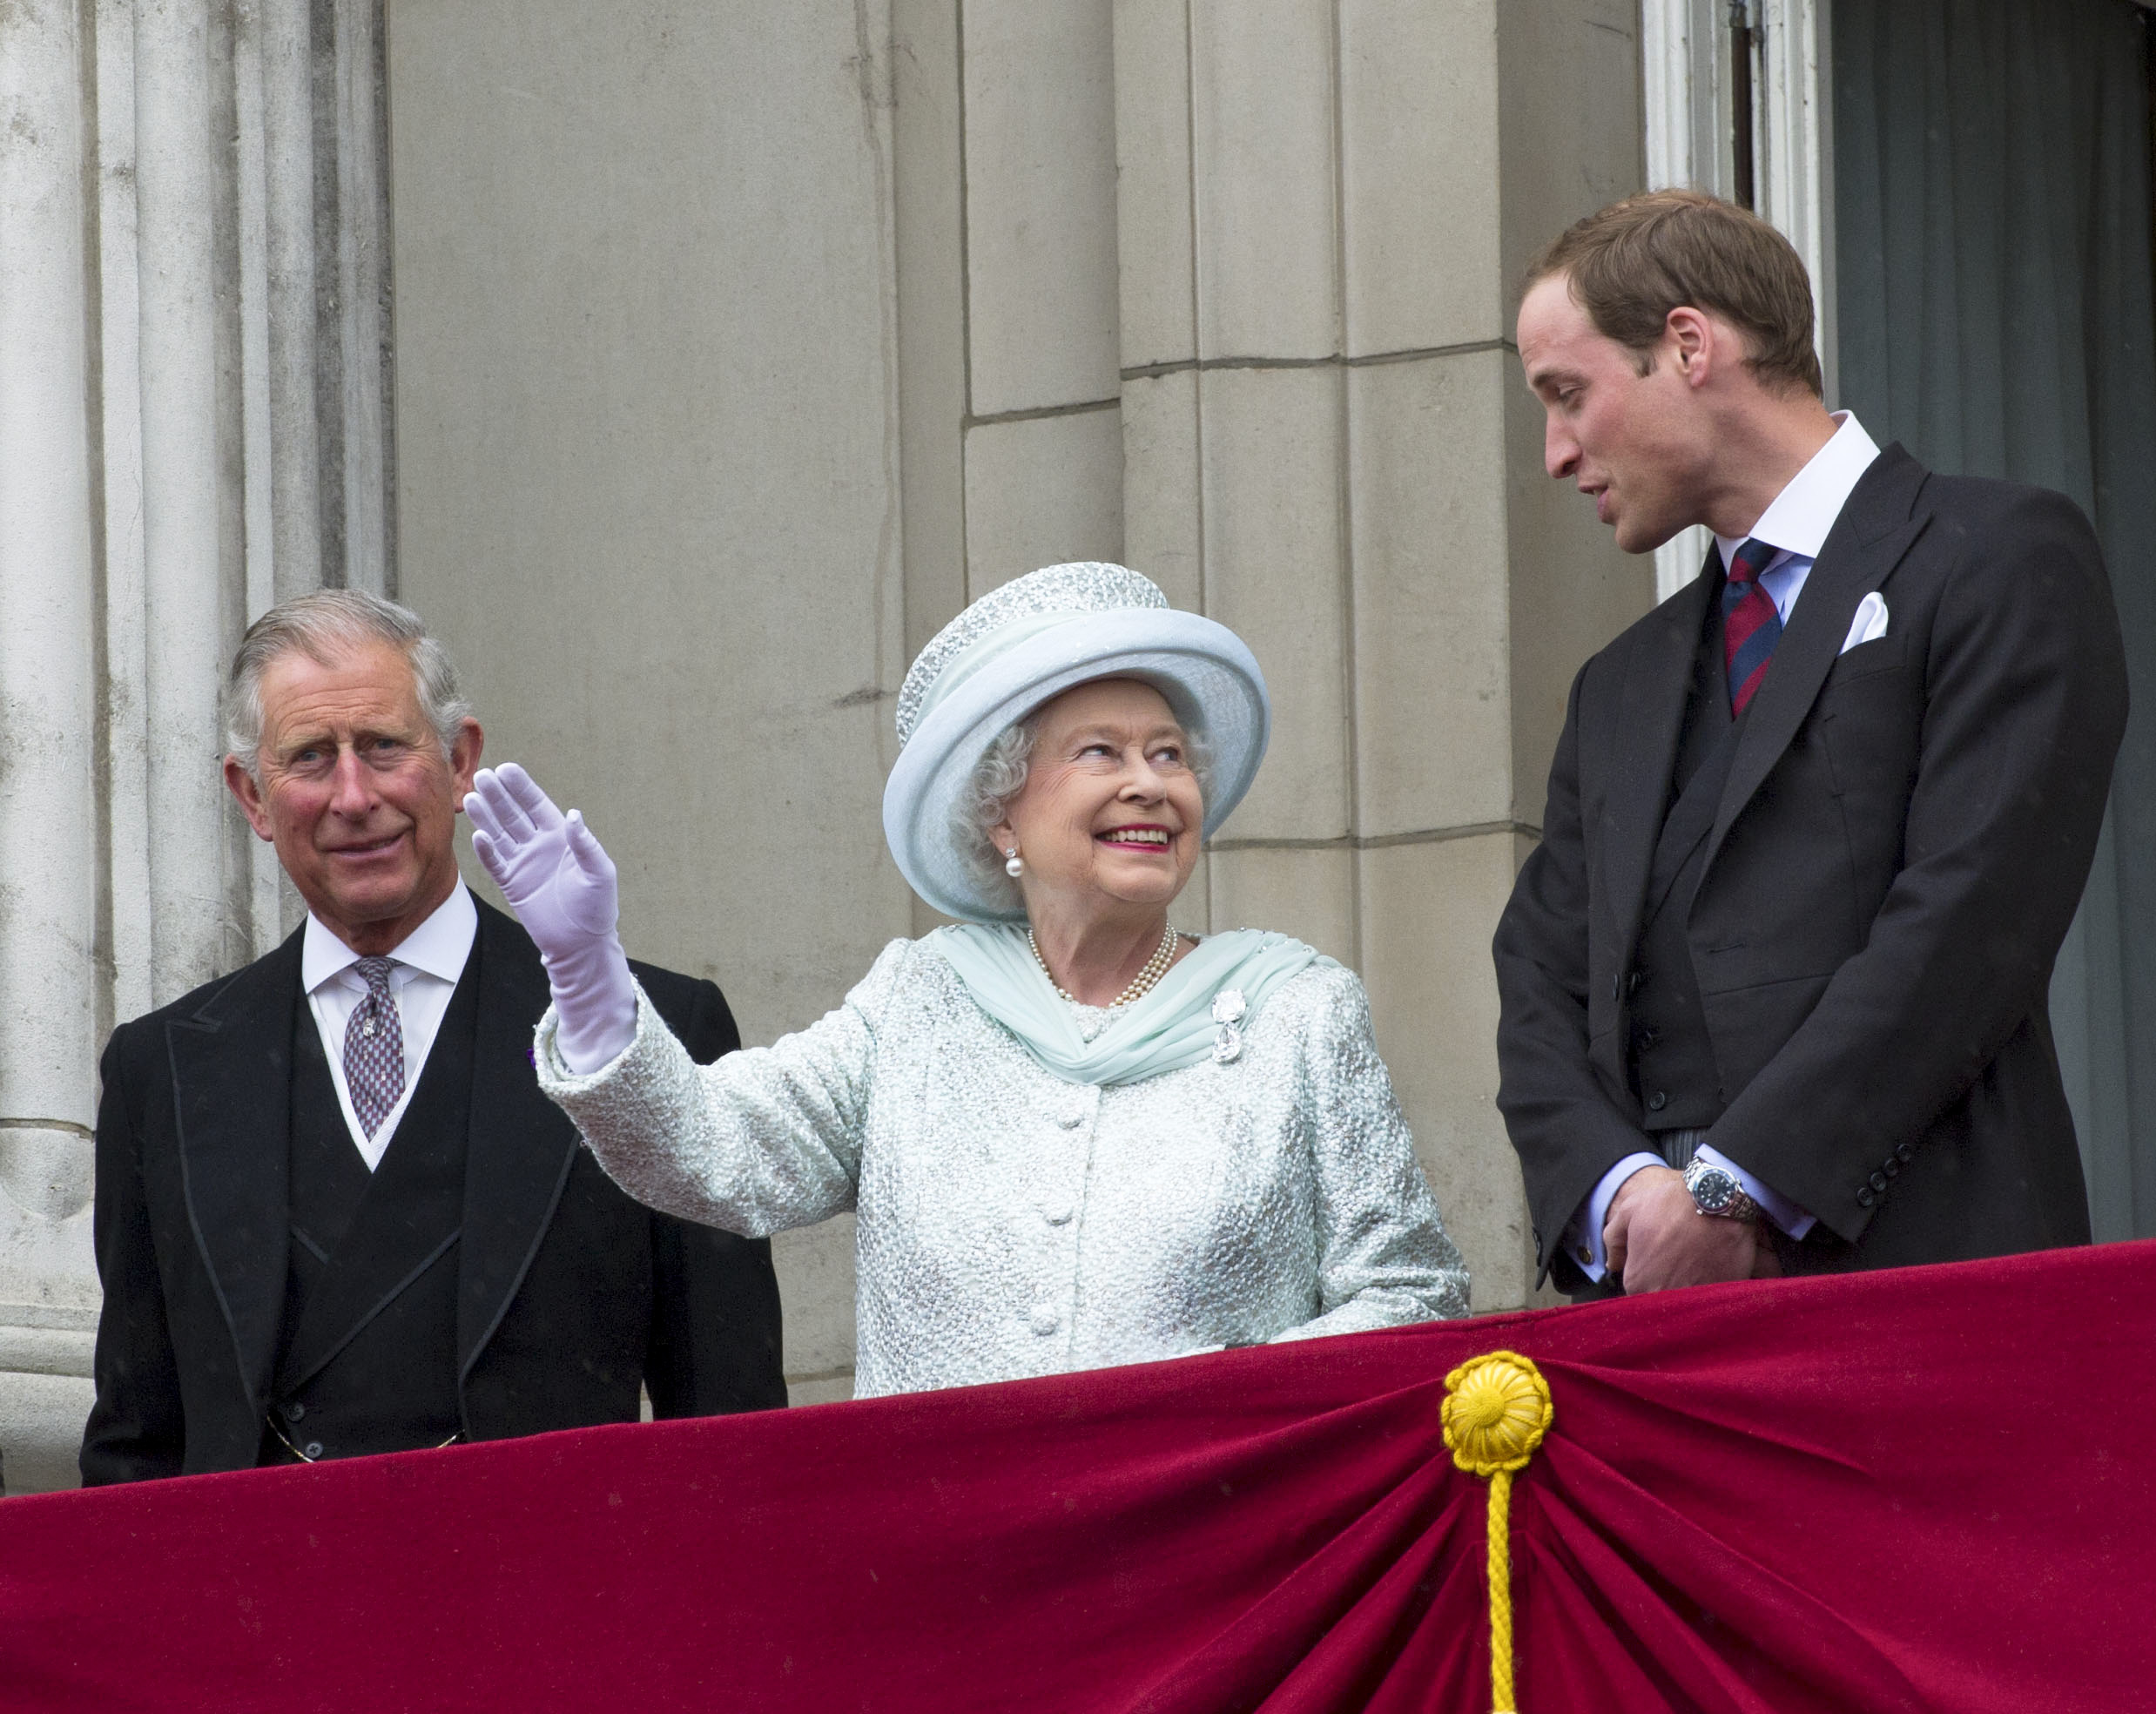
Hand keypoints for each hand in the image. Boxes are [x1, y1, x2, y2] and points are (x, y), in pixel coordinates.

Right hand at [466, 763, 618, 957]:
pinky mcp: (512, 884)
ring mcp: (523, 863)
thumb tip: (573, 815)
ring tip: (471, 798)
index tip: (506, 769)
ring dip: (486, 817)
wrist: (582, 943)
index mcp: (561, 837)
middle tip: (482, 776)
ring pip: (499, 834)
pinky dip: (486, 850)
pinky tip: (477, 836)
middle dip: (498, 795)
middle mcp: (539, 845)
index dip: (521, 788)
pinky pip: (495, 863)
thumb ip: (586, 844)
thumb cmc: (598, 906)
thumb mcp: (599, 872)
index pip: (537, 805)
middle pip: (513, 814)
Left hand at [1603, 1166, 1778, 1293]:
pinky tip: (1713, 1272)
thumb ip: (1613, 1240)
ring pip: (1687, 1308)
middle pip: (1661, 1306)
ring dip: (1689, 1296)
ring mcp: (1695, 1300)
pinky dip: (1713, 1295)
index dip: (1645, 1283)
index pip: (1636, 1297)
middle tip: (1676, 1269)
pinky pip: (1714, 1304)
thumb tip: (1612, 1264)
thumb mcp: (1629, 1211)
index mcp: (1638, 1282)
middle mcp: (1664, 1296)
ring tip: (1695, 1270)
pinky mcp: (1723, 1296)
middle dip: (1665, 1292)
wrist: (1718, 1200)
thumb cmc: (1671, 1204)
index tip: (1654, 1270)